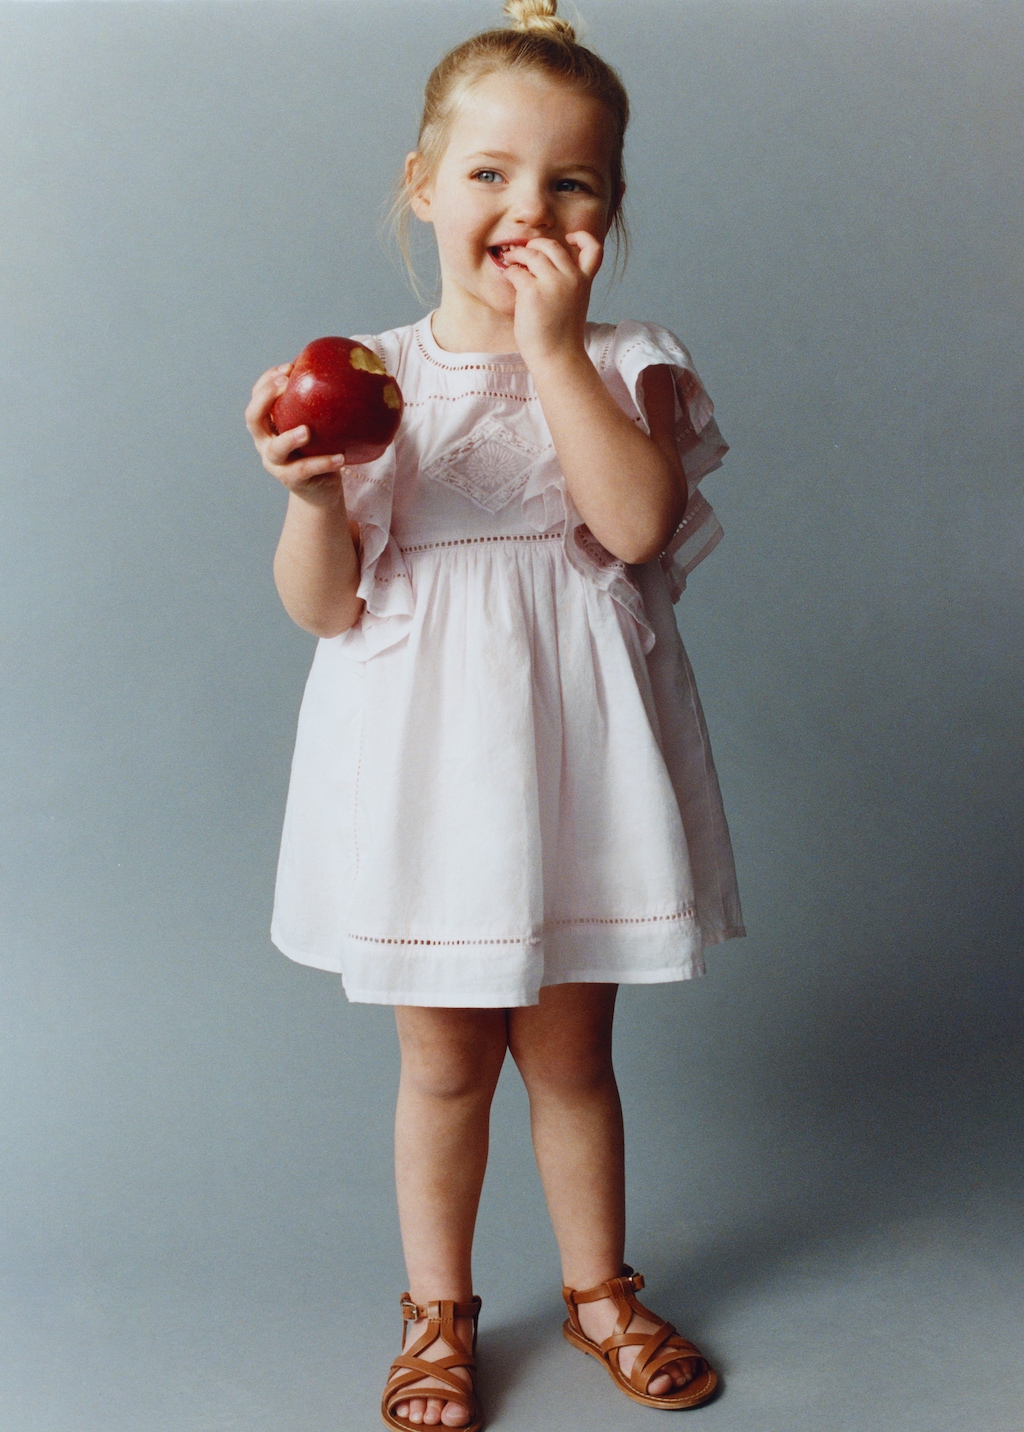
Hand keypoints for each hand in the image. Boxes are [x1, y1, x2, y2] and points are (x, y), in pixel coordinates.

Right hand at [245, 364, 345, 504]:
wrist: (320, 489)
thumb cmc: (320, 449)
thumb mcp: (317, 424)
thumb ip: (319, 404)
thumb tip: (349, 368)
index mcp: (269, 424)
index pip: (257, 397)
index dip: (267, 381)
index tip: (289, 368)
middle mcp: (266, 443)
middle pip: (253, 419)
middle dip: (265, 399)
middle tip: (286, 385)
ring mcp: (277, 464)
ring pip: (276, 449)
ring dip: (290, 438)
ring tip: (306, 431)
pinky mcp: (292, 481)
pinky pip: (305, 470)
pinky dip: (323, 463)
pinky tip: (340, 457)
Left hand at [503, 230, 603, 367]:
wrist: (557, 358)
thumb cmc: (560, 336)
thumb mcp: (573, 305)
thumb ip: (567, 284)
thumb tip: (541, 263)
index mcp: (584, 281)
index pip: (594, 249)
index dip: (582, 237)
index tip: (568, 238)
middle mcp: (572, 278)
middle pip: (552, 245)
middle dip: (535, 245)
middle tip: (523, 253)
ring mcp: (553, 284)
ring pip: (532, 253)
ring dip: (518, 254)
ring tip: (509, 260)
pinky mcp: (533, 292)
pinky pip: (517, 271)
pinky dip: (509, 271)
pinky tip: (507, 277)